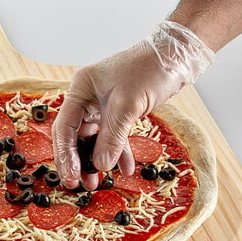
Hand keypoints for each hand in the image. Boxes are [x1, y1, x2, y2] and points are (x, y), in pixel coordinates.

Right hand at [52, 21, 213, 188]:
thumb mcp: (128, 105)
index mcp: (81, 88)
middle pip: (75, 135)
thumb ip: (112, 137)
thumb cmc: (149, 69)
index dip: (65, 154)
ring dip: (96, 160)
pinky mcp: (118, 110)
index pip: (65, 126)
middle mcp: (87, 97)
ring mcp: (102, 104)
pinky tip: (124, 168)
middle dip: (77, 161)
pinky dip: (117, 151)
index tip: (71, 176)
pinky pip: (112, 136)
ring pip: (93, 138)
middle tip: (79, 184)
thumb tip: (100, 166)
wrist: (176, 56)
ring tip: (97, 182)